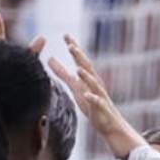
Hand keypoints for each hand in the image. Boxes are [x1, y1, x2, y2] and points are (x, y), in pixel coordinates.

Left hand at [49, 35, 142, 158]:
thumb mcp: (74, 87)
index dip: (74, 48)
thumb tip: (49, 59)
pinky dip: (92, 98)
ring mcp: (99, 95)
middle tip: (70, 45)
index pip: (80, 60)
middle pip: (87, 67)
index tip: (66, 34)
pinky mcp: (100, 109)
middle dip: (79, 56)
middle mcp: (94, 84)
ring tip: (78, 68)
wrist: (110, 125)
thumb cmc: (91, 104)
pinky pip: (97, 102)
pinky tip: (87, 94)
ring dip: (86, 75)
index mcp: (87, 79)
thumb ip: (63, 73)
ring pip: (93, 83)